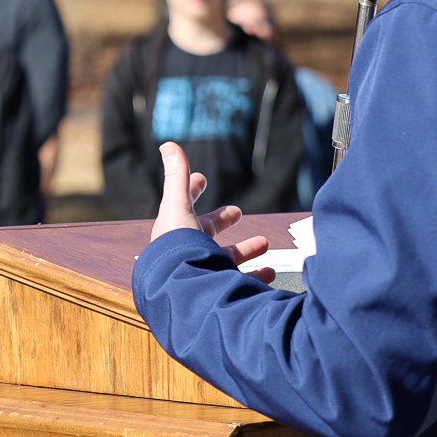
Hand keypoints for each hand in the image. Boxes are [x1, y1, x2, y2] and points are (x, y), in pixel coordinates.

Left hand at [150, 143, 274, 281]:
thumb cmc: (177, 248)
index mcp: (176, 230)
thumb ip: (177, 176)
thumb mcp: (177, 205)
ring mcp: (203, 272)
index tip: (201, 179)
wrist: (182, 293)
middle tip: (236, 212)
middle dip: (221, 221)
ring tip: (264, 243)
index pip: (183, 205)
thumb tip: (168, 143)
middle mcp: (187, 251)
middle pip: (205, 233)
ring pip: (225, 259)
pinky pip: (240, 284)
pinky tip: (269, 272)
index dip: (192, 189)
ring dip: (245, 250)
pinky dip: (256, 276)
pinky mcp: (219, 290)